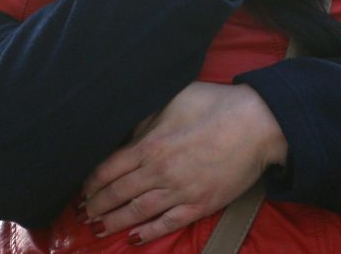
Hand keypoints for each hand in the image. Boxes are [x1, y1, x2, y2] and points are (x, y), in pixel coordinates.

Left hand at [80, 82, 283, 244]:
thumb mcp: (174, 100)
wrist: (257, 124)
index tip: (83, 190)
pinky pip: (168, 223)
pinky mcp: (200, 204)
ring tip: (98, 229)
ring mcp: (179, 191)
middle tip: (83, 214)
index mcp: (150, 144)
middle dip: (97, 205)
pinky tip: (134, 239)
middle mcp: (159, 171)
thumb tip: (131, 135)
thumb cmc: (216, 105)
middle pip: (118, 193)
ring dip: (114, 222)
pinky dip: (149, 233)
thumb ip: (149, 120)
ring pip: (137, 212)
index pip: (109, 168)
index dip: (92, 182)